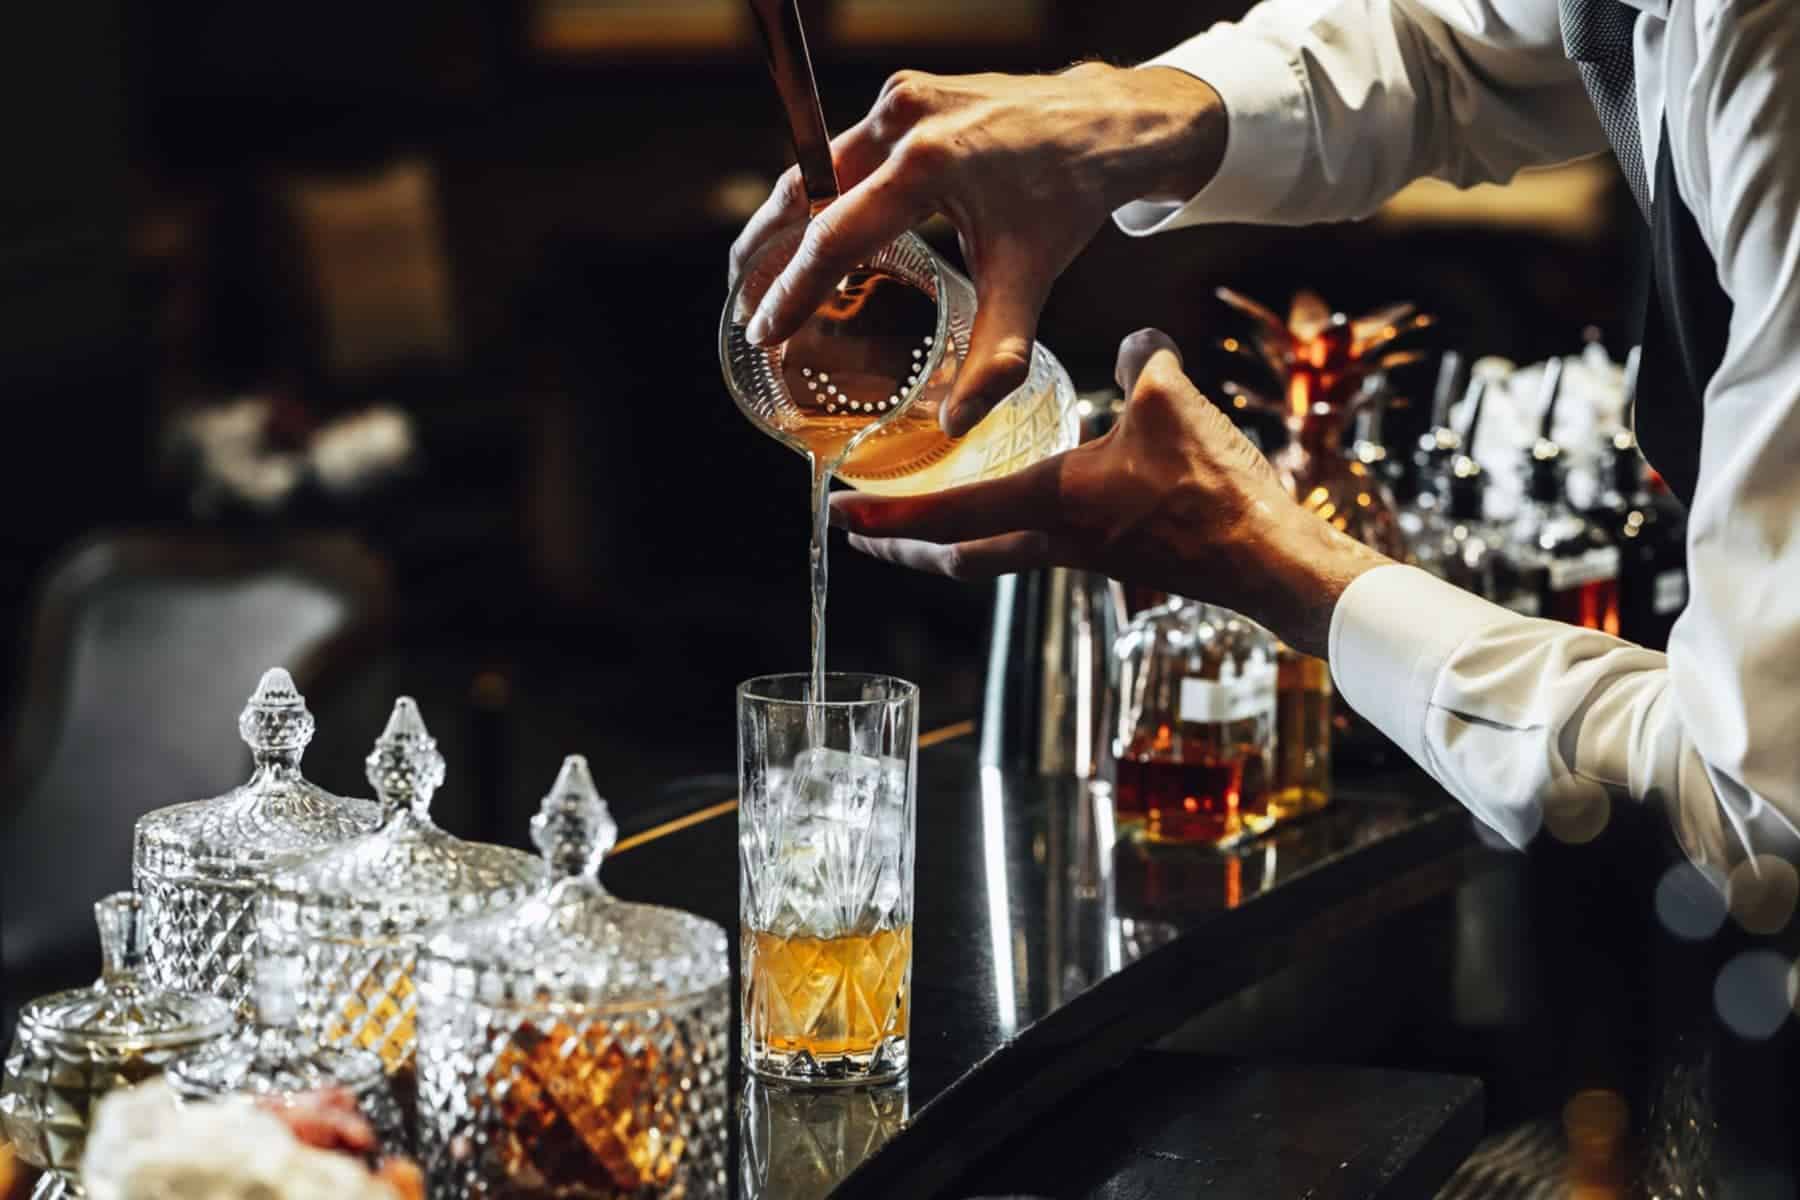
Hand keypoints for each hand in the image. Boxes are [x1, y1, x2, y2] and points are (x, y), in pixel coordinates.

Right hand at [730, 62, 1225, 435]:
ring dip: (786, 221)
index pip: (835, 236)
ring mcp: (903, 98)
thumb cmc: (1068, 198)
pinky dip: (822, 193)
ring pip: (818, 167)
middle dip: (763, 250)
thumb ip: (994, 356)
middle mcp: (906, 120)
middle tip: (743, 302)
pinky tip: (814, 234)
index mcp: (929, 164)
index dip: (792, 291)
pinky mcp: (907, 92)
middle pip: (804, 192)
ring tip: (763, 273)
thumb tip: (956, 421)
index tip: (764, 331)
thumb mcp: (1030, 281)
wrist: (1105, 125)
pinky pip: (846, 150)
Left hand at [830, 330, 1392, 656]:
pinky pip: (1033, 547)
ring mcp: (1079, 554)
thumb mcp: (1170, 403)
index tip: (838, 513)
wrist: (1265, 560)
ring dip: (946, 543)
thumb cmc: (1213, 491)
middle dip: (901, 547)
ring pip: (990, 556)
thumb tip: (1132, 340)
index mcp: (1050, 504)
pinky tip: (1017, 504)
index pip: (947, 515)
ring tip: (916, 526)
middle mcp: (1051, 539)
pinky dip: (1001, 532)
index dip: (886, 514)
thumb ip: (1139, 362)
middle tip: (859, 534)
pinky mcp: (1109, 555)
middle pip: (953, 555)